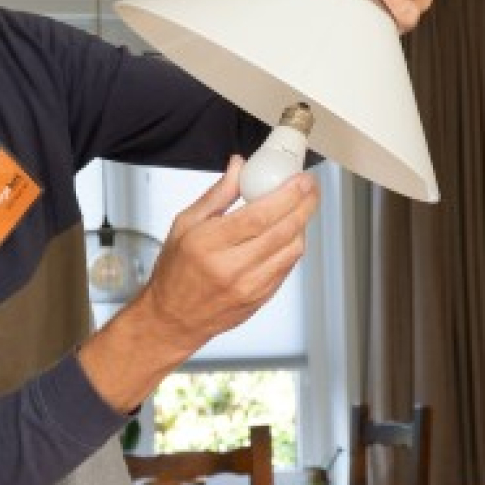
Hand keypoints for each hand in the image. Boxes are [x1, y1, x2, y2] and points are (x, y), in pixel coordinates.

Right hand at [80, 158, 319, 410]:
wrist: (174, 318)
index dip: (287, 195)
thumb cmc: (176, 271)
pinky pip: (287, 267)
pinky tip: (289, 232)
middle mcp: (232, 268)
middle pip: (282, 231)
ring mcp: (250, 287)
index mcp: (209, 245)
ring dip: (302, 225)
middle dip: (304, 205)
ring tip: (300, 207)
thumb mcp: (185, 224)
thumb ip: (217, 194)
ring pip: (291, 250)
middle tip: (310, 187)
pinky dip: (293, 245)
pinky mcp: (261, 298)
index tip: (300, 180)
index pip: (259, 216)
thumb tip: (239, 166)